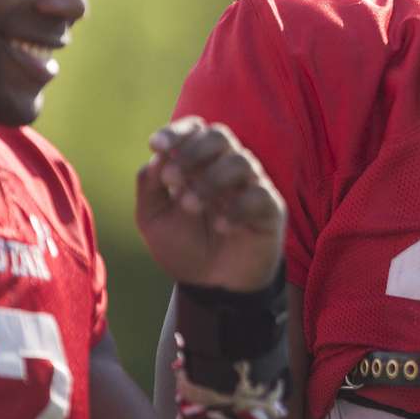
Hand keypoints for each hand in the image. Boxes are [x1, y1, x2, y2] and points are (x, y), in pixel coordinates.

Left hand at [136, 116, 285, 292]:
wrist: (212, 288)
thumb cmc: (184, 248)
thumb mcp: (153, 220)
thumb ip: (149, 186)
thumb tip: (157, 157)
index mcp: (198, 164)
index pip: (195, 130)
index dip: (177, 132)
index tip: (155, 145)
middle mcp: (226, 168)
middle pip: (220, 136)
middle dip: (193, 152)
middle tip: (173, 179)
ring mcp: (251, 186)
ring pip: (240, 161)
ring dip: (210, 181)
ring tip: (190, 207)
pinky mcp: (270, 208)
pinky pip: (258, 195)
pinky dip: (236, 208)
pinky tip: (221, 226)